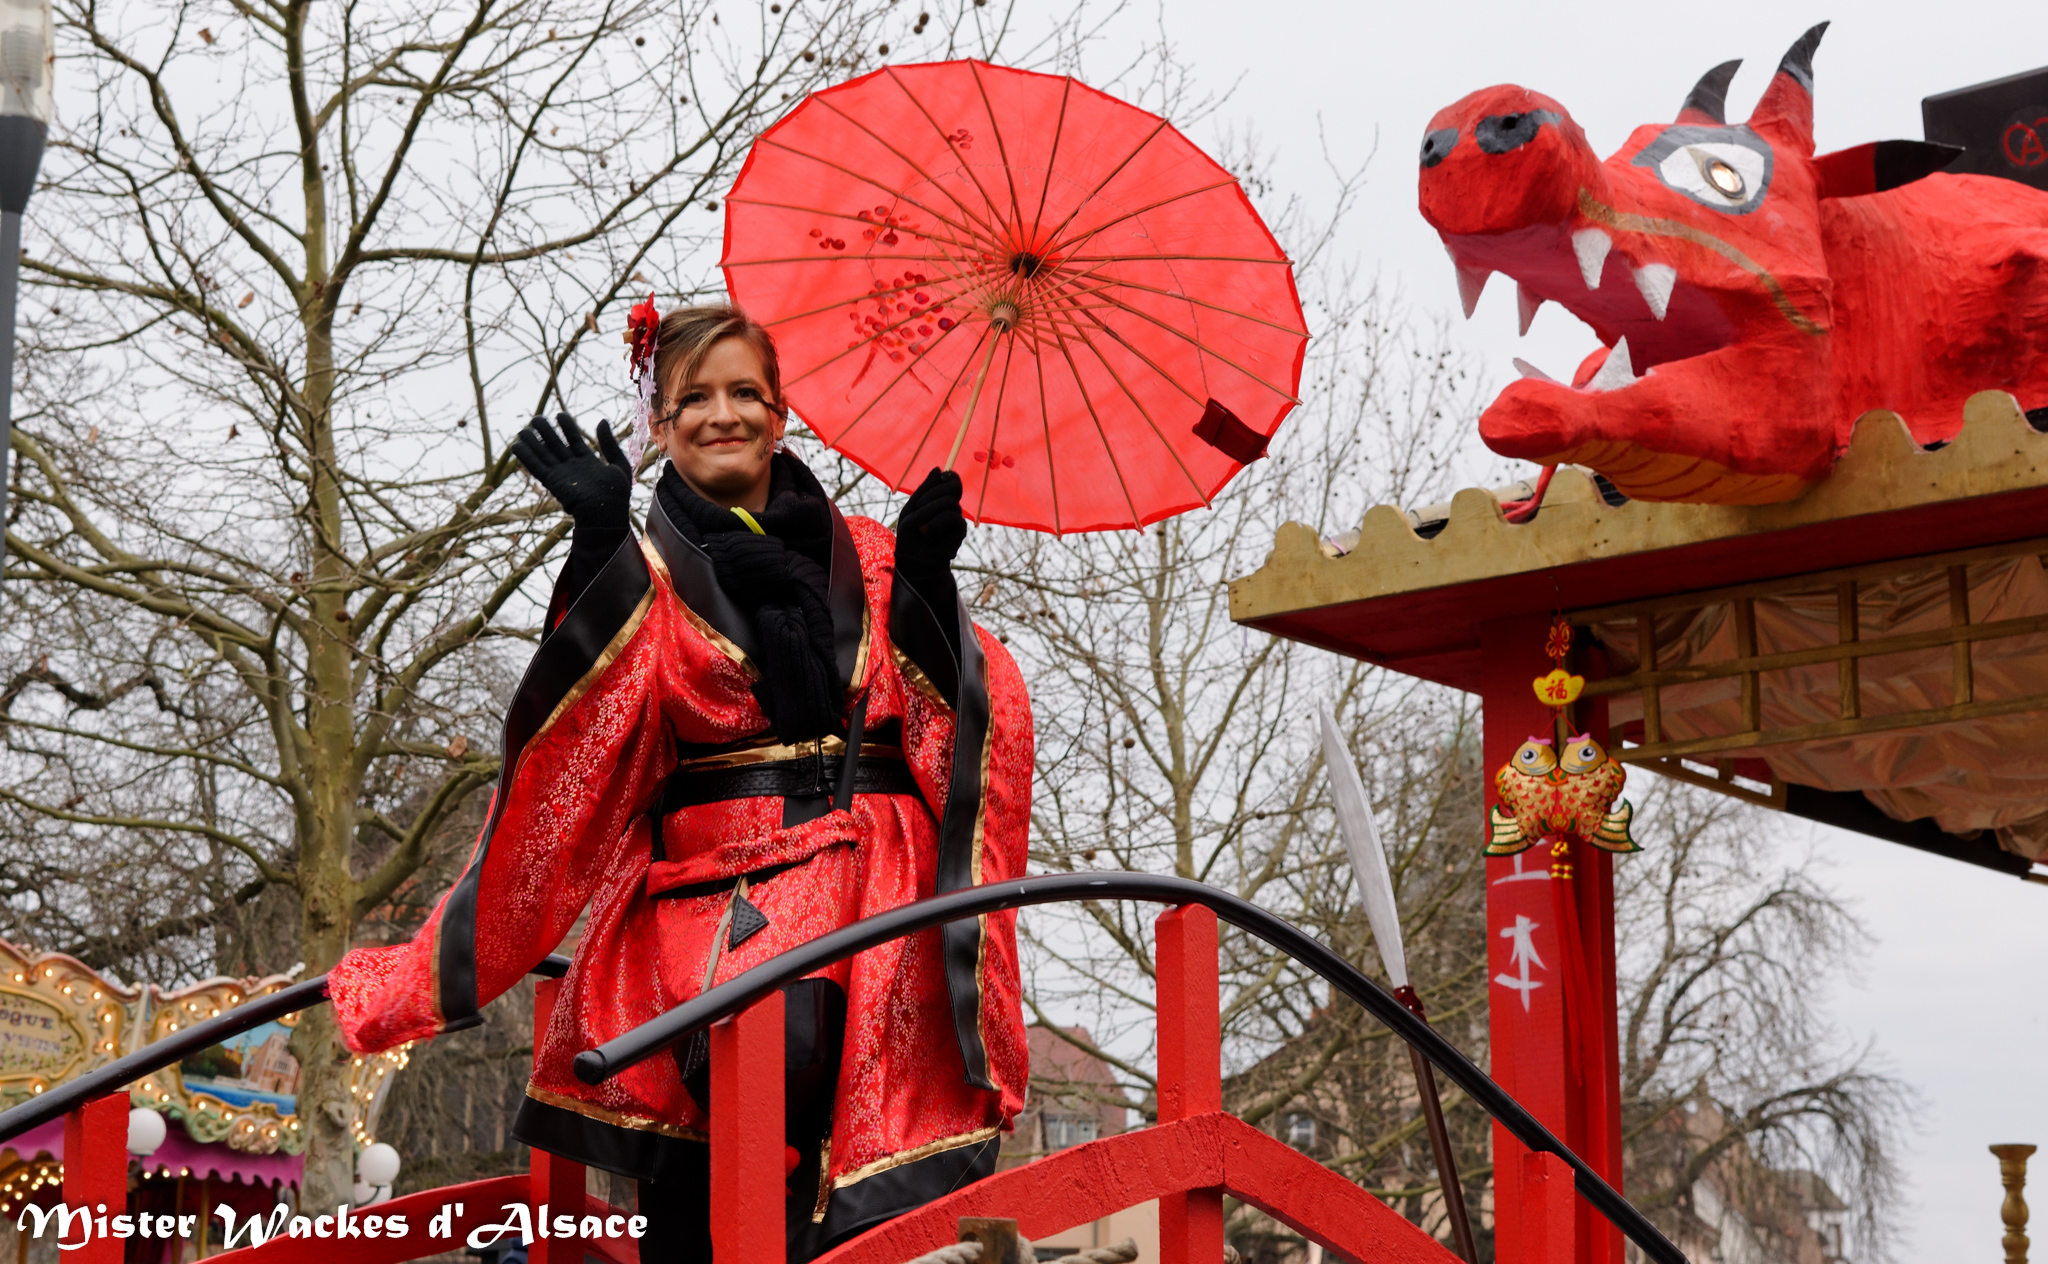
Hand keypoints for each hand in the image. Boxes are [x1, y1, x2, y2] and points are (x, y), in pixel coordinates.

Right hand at [510, 413, 632, 531]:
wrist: (607, 513)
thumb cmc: (617, 494)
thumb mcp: (619, 464)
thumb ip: (610, 443)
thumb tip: (602, 420)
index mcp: (588, 462)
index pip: (574, 440)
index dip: (567, 427)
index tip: (560, 415)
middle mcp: (572, 467)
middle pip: (555, 445)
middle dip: (546, 431)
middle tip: (536, 418)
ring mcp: (561, 474)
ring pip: (544, 454)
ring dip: (532, 442)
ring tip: (522, 430)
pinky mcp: (552, 482)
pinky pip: (536, 467)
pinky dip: (526, 457)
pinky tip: (516, 447)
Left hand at [893, 467, 965, 576]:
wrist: (913, 560)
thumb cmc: (910, 535)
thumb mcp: (912, 508)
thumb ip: (924, 489)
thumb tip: (939, 469)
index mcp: (939, 498)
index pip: (952, 479)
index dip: (948, 476)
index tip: (938, 479)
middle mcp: (951, 506)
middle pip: (954, 485)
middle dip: (933, 492)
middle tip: (918, 507)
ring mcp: (957, 517)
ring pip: (949, 502)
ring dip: (928, 512)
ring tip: (918, 526)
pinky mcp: (960, 530)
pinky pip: (951, 518)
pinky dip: (935, 526)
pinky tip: (928, 537)